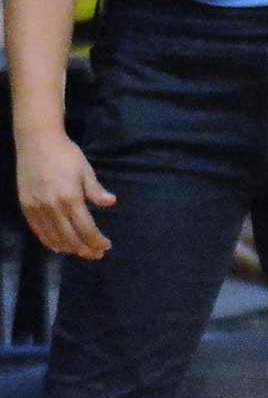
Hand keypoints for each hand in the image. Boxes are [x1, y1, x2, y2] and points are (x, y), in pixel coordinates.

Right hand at [15, 134, 115, 259]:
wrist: (36, 142)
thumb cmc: (66, 154)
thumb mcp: (85, 169)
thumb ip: (95, 190)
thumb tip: (111, 203)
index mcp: (69, 198)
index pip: (85, 228)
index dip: (96, 240)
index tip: (106, 246)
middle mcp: (51, 207)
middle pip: (70, 237)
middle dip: (85, 249)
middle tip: (97, 255)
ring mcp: (36, 209)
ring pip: (53, 237)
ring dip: (69, 248)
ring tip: (81, 252)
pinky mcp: (26, 207)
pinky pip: (38, 231)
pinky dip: (49, 241)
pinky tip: (59, 246)